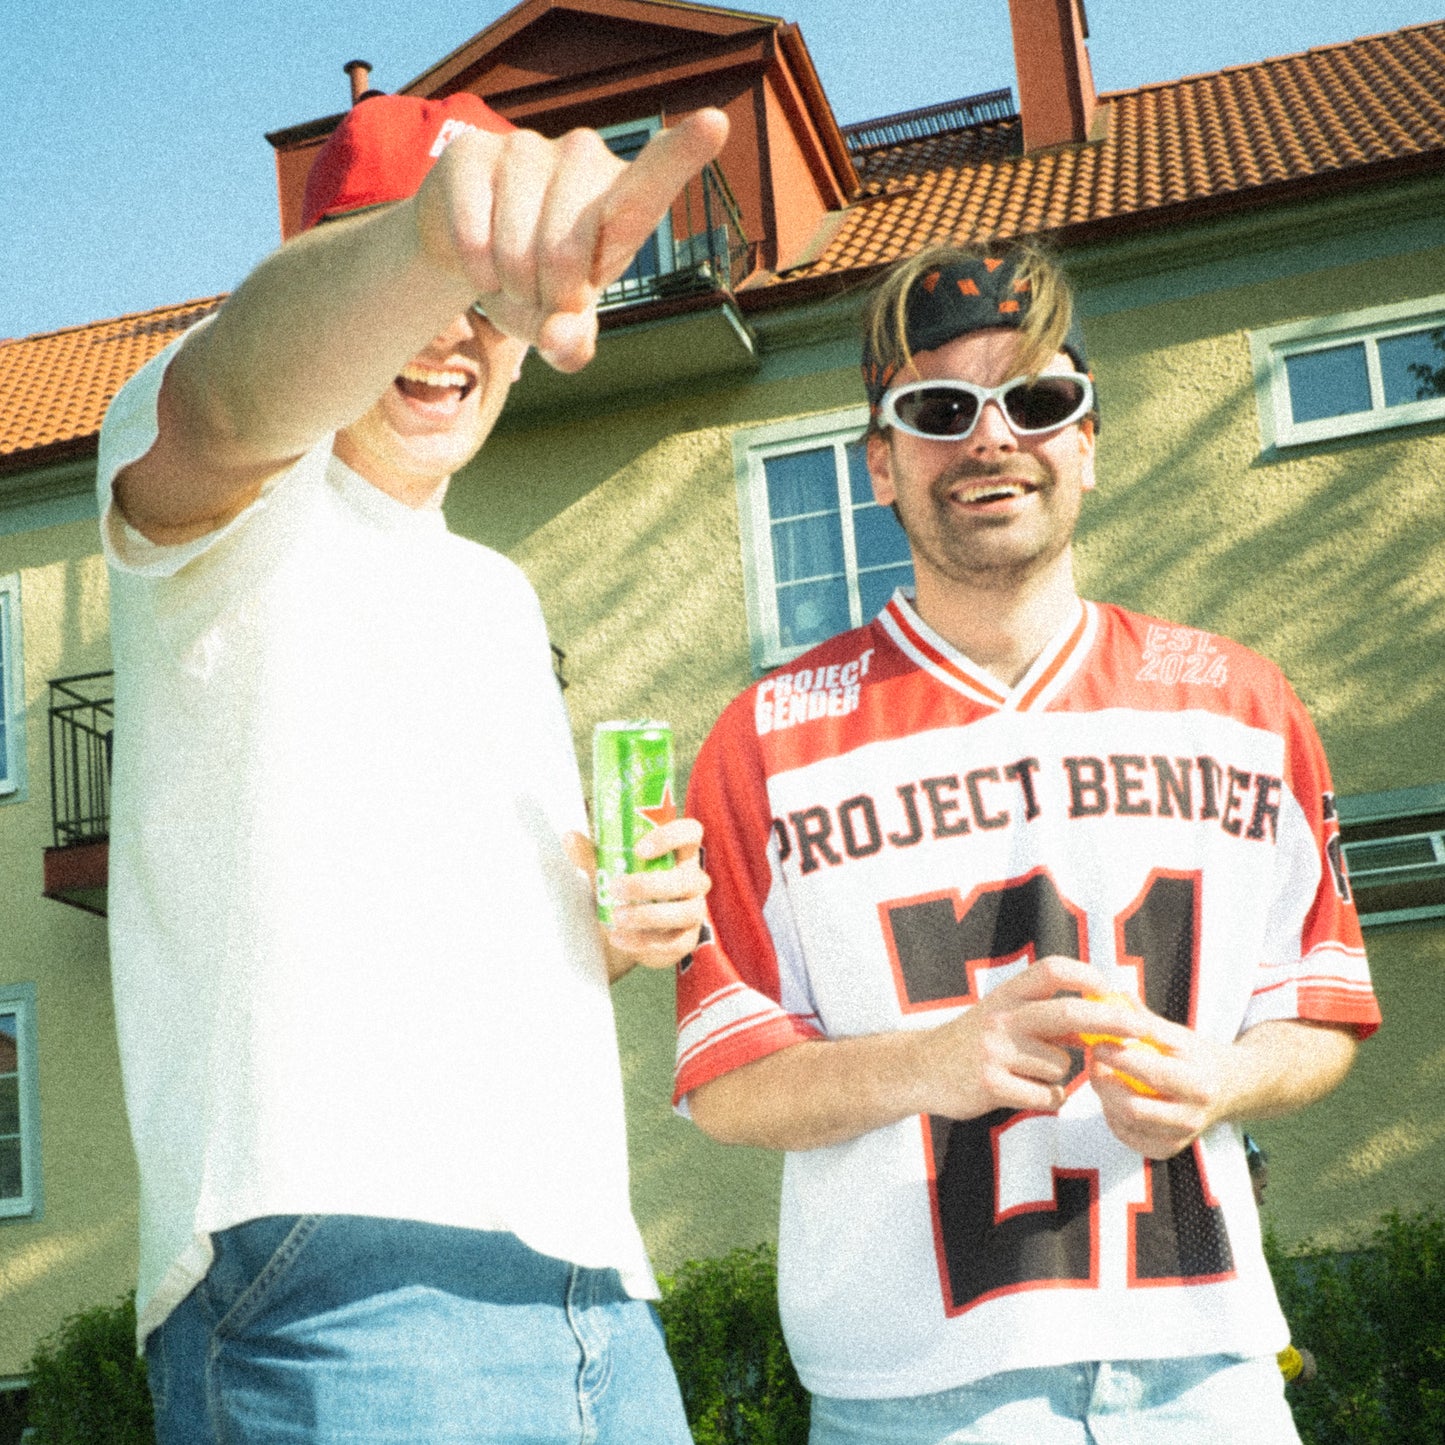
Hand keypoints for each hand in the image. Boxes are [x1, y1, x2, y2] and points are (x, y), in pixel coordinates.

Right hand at [413, 109, 729, 370]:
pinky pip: (474, 237)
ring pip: (517, 249)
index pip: (657, 175)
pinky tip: (481, 266)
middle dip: (547, 298)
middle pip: (566, 252)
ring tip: (513, 280)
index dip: (685, 150)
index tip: (715, 125)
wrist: (472, 247)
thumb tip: (558, 338)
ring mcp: (528, 146)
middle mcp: (584, 155)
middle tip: (543, 297)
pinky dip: (476, 274)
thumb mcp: (565, 325)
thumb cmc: (540, 283)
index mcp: (626, 196)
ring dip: (510, 288)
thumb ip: (574, 345)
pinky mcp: (471, 152)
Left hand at [566, 819, 711, 979]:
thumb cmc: (624, 889)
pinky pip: (672, 942)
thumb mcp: (607, 869)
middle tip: (616, 887)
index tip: (640, 849)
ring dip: (648, 915)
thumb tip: (569, 838)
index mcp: (679, 853)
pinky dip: (643, 941)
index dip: (671, 836)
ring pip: (684, 912)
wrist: (625, 931)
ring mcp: (694, 911)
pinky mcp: (686, 939)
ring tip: (617, 917)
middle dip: (650, 884)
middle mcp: (693, 880)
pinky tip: (619, 938)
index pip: (690, 832)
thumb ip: (591, 854)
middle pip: (687, 878)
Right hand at [911, 958, 1147, 1121]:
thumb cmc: (973, 1041)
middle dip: (1109, 1021)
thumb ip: (1045, 1014)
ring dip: (1060, 1074)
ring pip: (1060, 1065)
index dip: (1084, 975)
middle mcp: (1001, 1017)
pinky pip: (1047, 1096)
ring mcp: (994, 1051)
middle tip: (1139, 1029)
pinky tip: (1026, 1094)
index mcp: (1006, 995)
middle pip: (1066, 1013)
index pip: (1050, 970)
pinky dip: (1050, 1098)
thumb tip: (1104, 1012)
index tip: (1109, 987)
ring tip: (1031, 1074)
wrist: (920, 1068)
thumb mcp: (1002, 1015)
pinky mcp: (991, 1085)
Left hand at [1087, 1011, 1232, 1158]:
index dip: (1118, 1059)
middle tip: (1093, 1061)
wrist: (1230, 1089)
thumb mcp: (1178, 1035)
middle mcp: (1192, 1116)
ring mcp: (1180, 1137)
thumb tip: (1113, 995)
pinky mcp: (1168, 1149)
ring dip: (1105, 1098)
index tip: (1097, 1044)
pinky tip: (1113, 1098)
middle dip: (1104, 1083)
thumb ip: (1145, 1019)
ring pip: (1126, 1124)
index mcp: (1198, 1084)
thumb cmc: (1198, 1057)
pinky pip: (1128, 1137)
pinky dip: (1112, 1117)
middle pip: (1133, 1108)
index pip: (1152, 1074)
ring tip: (1101, 1075)